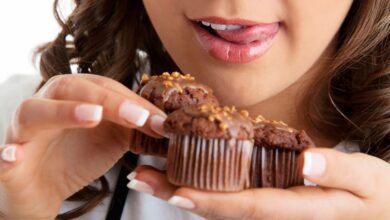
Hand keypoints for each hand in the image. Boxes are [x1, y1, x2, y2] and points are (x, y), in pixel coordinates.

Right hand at [0, 74, 165, 219]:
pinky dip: (7, 155)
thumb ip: (133, 126)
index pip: (104, 87)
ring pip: (35, 112)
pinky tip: (14, 157)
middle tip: (137, 116)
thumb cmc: (79, 156)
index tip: (159, 119)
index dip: (132, 100)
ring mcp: (24, 131)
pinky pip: (3, 155)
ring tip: (92, 116)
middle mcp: (48, 105)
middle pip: (73, 89)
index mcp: (73, 96)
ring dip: (64, 112)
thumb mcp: (114, 139)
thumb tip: (164, 122)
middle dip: (109, 101)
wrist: (47, 187)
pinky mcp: (8, 159)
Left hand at [129, 148, 389, 219]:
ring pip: (221, 204)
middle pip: (220, 208)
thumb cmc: (375, 195)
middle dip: (178, 194)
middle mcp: (276, 214)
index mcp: (296, 208)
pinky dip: (205, 187)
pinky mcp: (270, 202)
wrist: (381, 209)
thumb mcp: (364, 179)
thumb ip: (334, 170)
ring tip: (151, 176)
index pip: (244, 206)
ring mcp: (270, 210)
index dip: (207, 199)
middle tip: (142, 179)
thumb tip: (304, 161)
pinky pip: (232, 198)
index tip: (173, 189)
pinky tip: (186, 174)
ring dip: (184, 190)